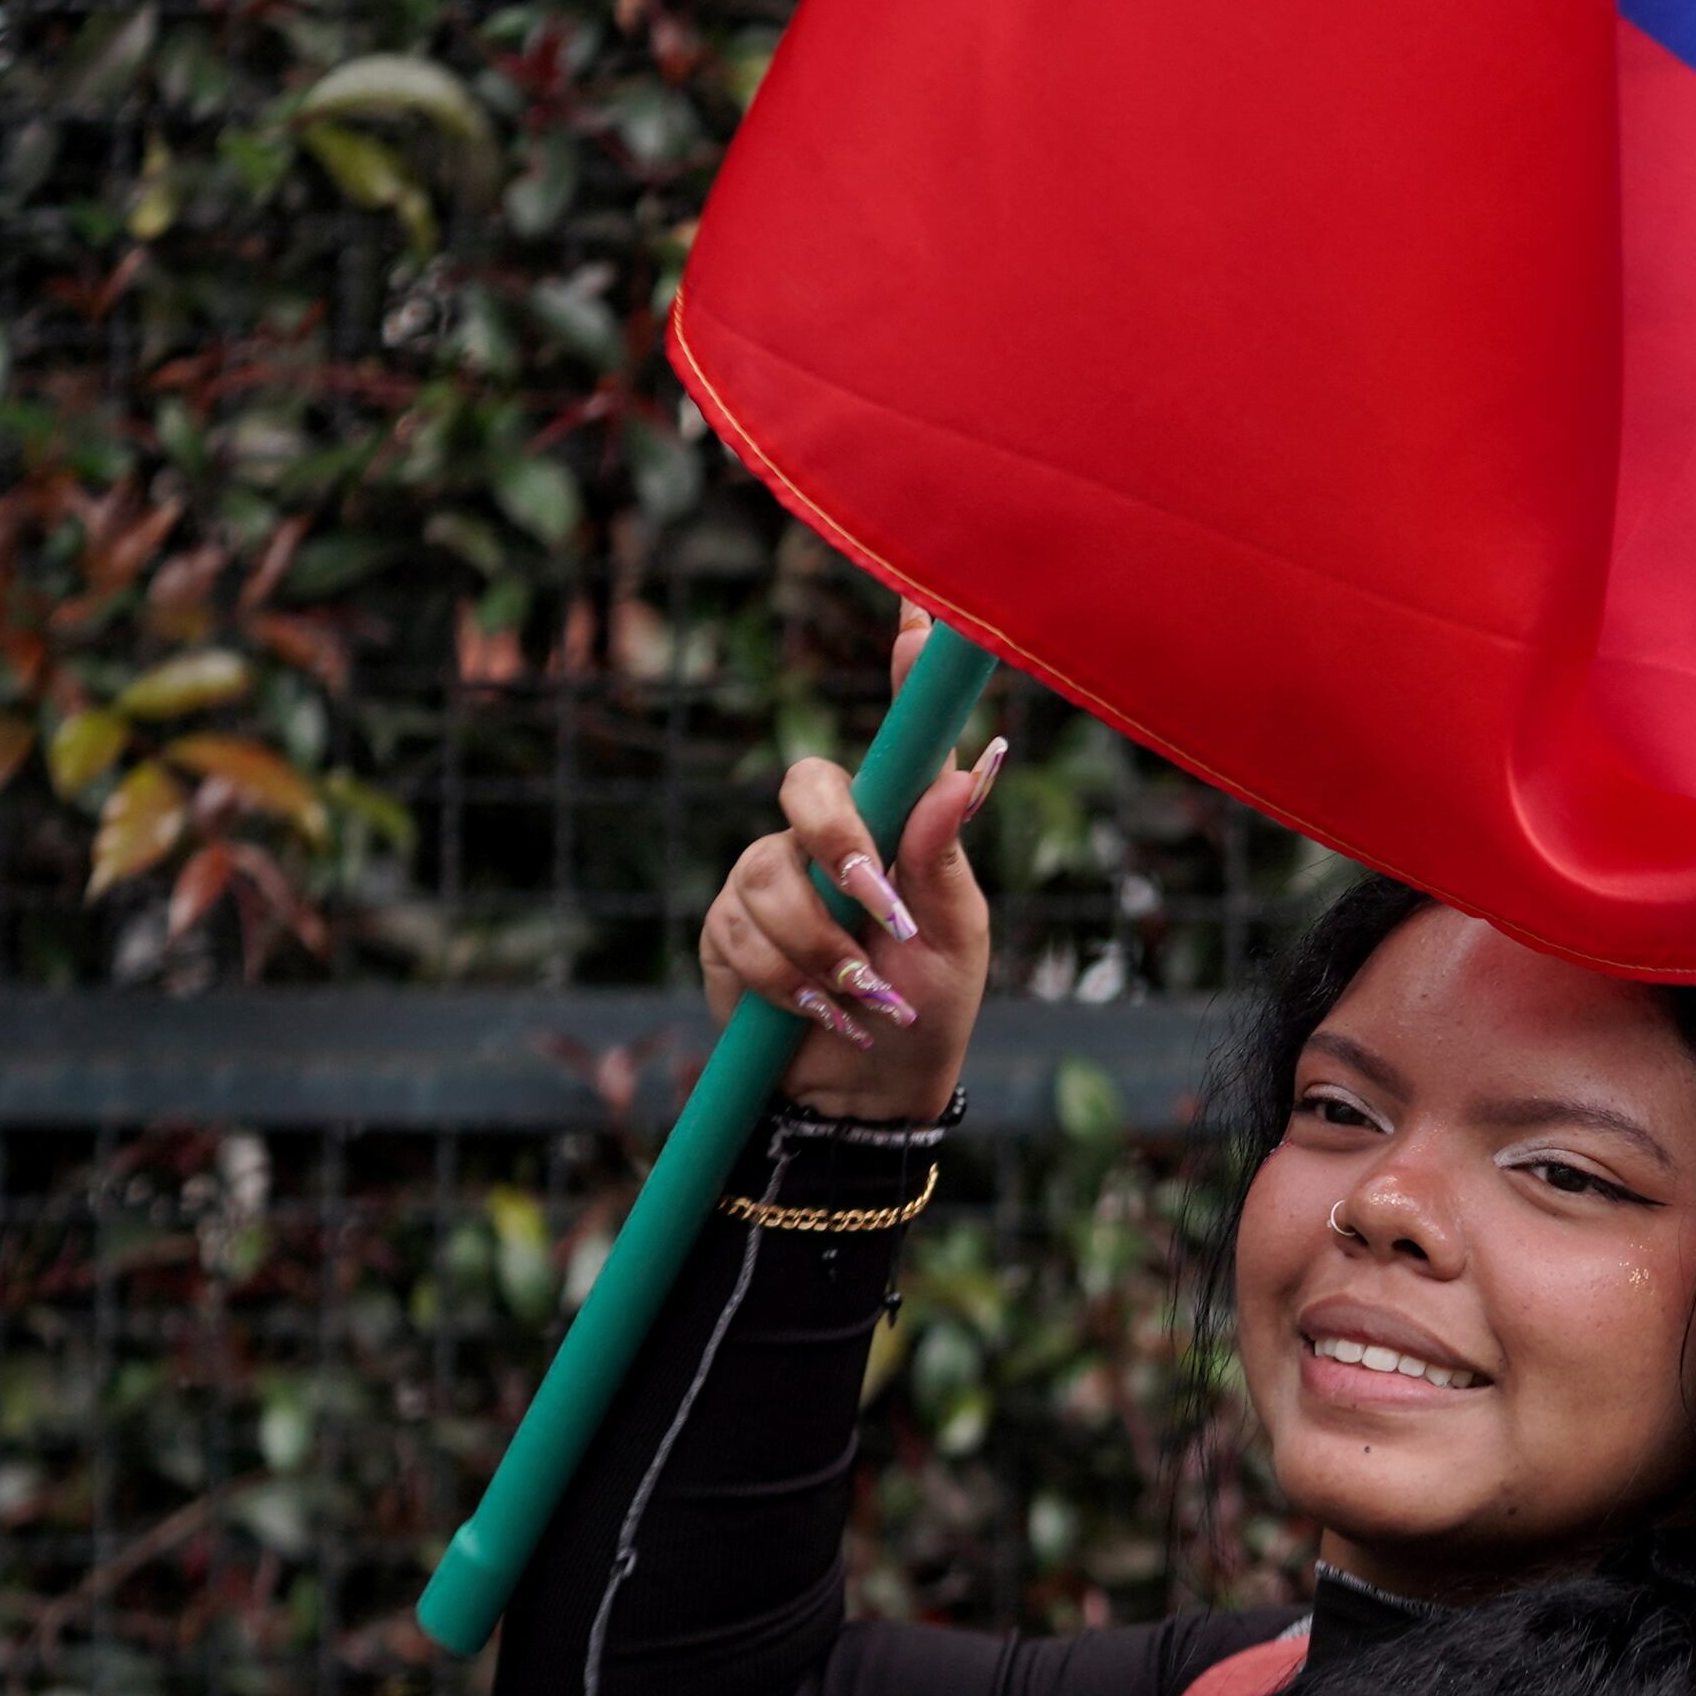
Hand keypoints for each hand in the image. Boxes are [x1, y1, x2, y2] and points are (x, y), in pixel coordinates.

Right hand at [697, 606, 1001, 1120]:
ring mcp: (770, 872)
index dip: (907, 661)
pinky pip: (742, 933)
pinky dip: (790, 982)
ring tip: (863, 996)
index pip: (900, 732)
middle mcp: (830, 829)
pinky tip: (823, 1011)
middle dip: (839, 848)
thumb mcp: (958, 934)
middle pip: (808, 786)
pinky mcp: (728, 925)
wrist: (869, 1089)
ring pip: (773, 878)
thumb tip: (966, 767)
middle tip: (880, 910)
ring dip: (823, 949)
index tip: (923, 606)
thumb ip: (944, 855)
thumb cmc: (932, 1002)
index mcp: (898, 820)